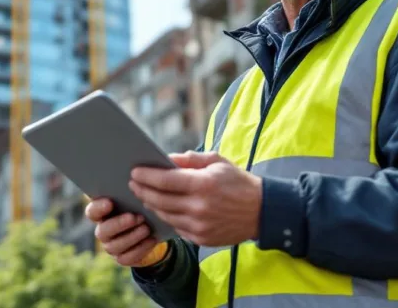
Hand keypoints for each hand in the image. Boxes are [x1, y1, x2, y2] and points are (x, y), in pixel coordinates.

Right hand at [85, 198, 164, 266]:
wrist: (151, 229)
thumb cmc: (139, 206)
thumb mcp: (134, 198)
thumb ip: (130, 191)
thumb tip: (136, 179)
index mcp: (101, 213)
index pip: (92, 212)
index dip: (98, 208)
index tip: (110, 202)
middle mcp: (103, 230)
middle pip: (103, 231)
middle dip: (119, 224)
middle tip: (135, 217)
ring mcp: (111, 246)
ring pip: (115, 246)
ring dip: (132, 237)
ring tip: (146, 228)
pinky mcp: (122, 258)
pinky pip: (127, 258)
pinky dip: (140, 248)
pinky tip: (152, 239)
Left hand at [129, 151, 261, 246]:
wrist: (263, 212)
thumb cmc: (239, 182)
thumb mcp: (217, 162)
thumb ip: (190, 160)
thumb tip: (166, 159)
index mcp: (203, 184)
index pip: (164, 180)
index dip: (146, 176)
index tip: (134, 172)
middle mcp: (199, 207)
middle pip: (159, 200)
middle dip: (143, 190)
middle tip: (133, 183)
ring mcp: (199, 226)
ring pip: (165, 215)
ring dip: (152, 205)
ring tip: (145, 195)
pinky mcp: (201, 239)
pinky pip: (176, 227)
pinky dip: (167, 217)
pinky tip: (162, 209)